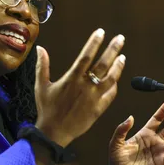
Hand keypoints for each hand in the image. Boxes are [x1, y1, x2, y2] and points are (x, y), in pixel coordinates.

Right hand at [34, 29, 125, 146]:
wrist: (53, 132)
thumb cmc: (46, 108)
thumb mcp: (41, 86)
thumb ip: (42, 66)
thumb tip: (40, 49)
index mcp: (71, 79)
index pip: (86, 56)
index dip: (94, 43)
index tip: (101, 32)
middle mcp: (85, 86)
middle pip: (103, 64)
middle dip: (113, 49)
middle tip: (120, 38)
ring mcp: (94, 98)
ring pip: (111, 79)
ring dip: (118, 67)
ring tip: (123, 57)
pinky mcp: (98, 109)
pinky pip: (110, 95)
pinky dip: (114, 86)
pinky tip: (116, 80)